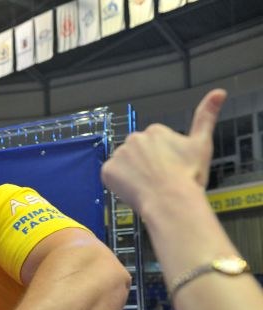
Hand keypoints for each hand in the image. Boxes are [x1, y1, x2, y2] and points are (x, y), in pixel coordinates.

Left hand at [101, 89, 225, 213]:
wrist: (171, 200)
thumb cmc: (188, 175)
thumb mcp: (202, 144)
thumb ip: (206, 117)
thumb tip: (219, 92)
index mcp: (156, 131)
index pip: (154, 144)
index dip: (162, 159)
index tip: (170, 169)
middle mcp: (134, 138)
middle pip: (137, 153)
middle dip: (145, 164)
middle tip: (159, 179)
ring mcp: (119, 154)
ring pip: (124, 164)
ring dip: (132, 173)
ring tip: (148, 186)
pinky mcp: (108, 170)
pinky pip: (111, 176)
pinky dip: (118, 183)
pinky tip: (134, 189)